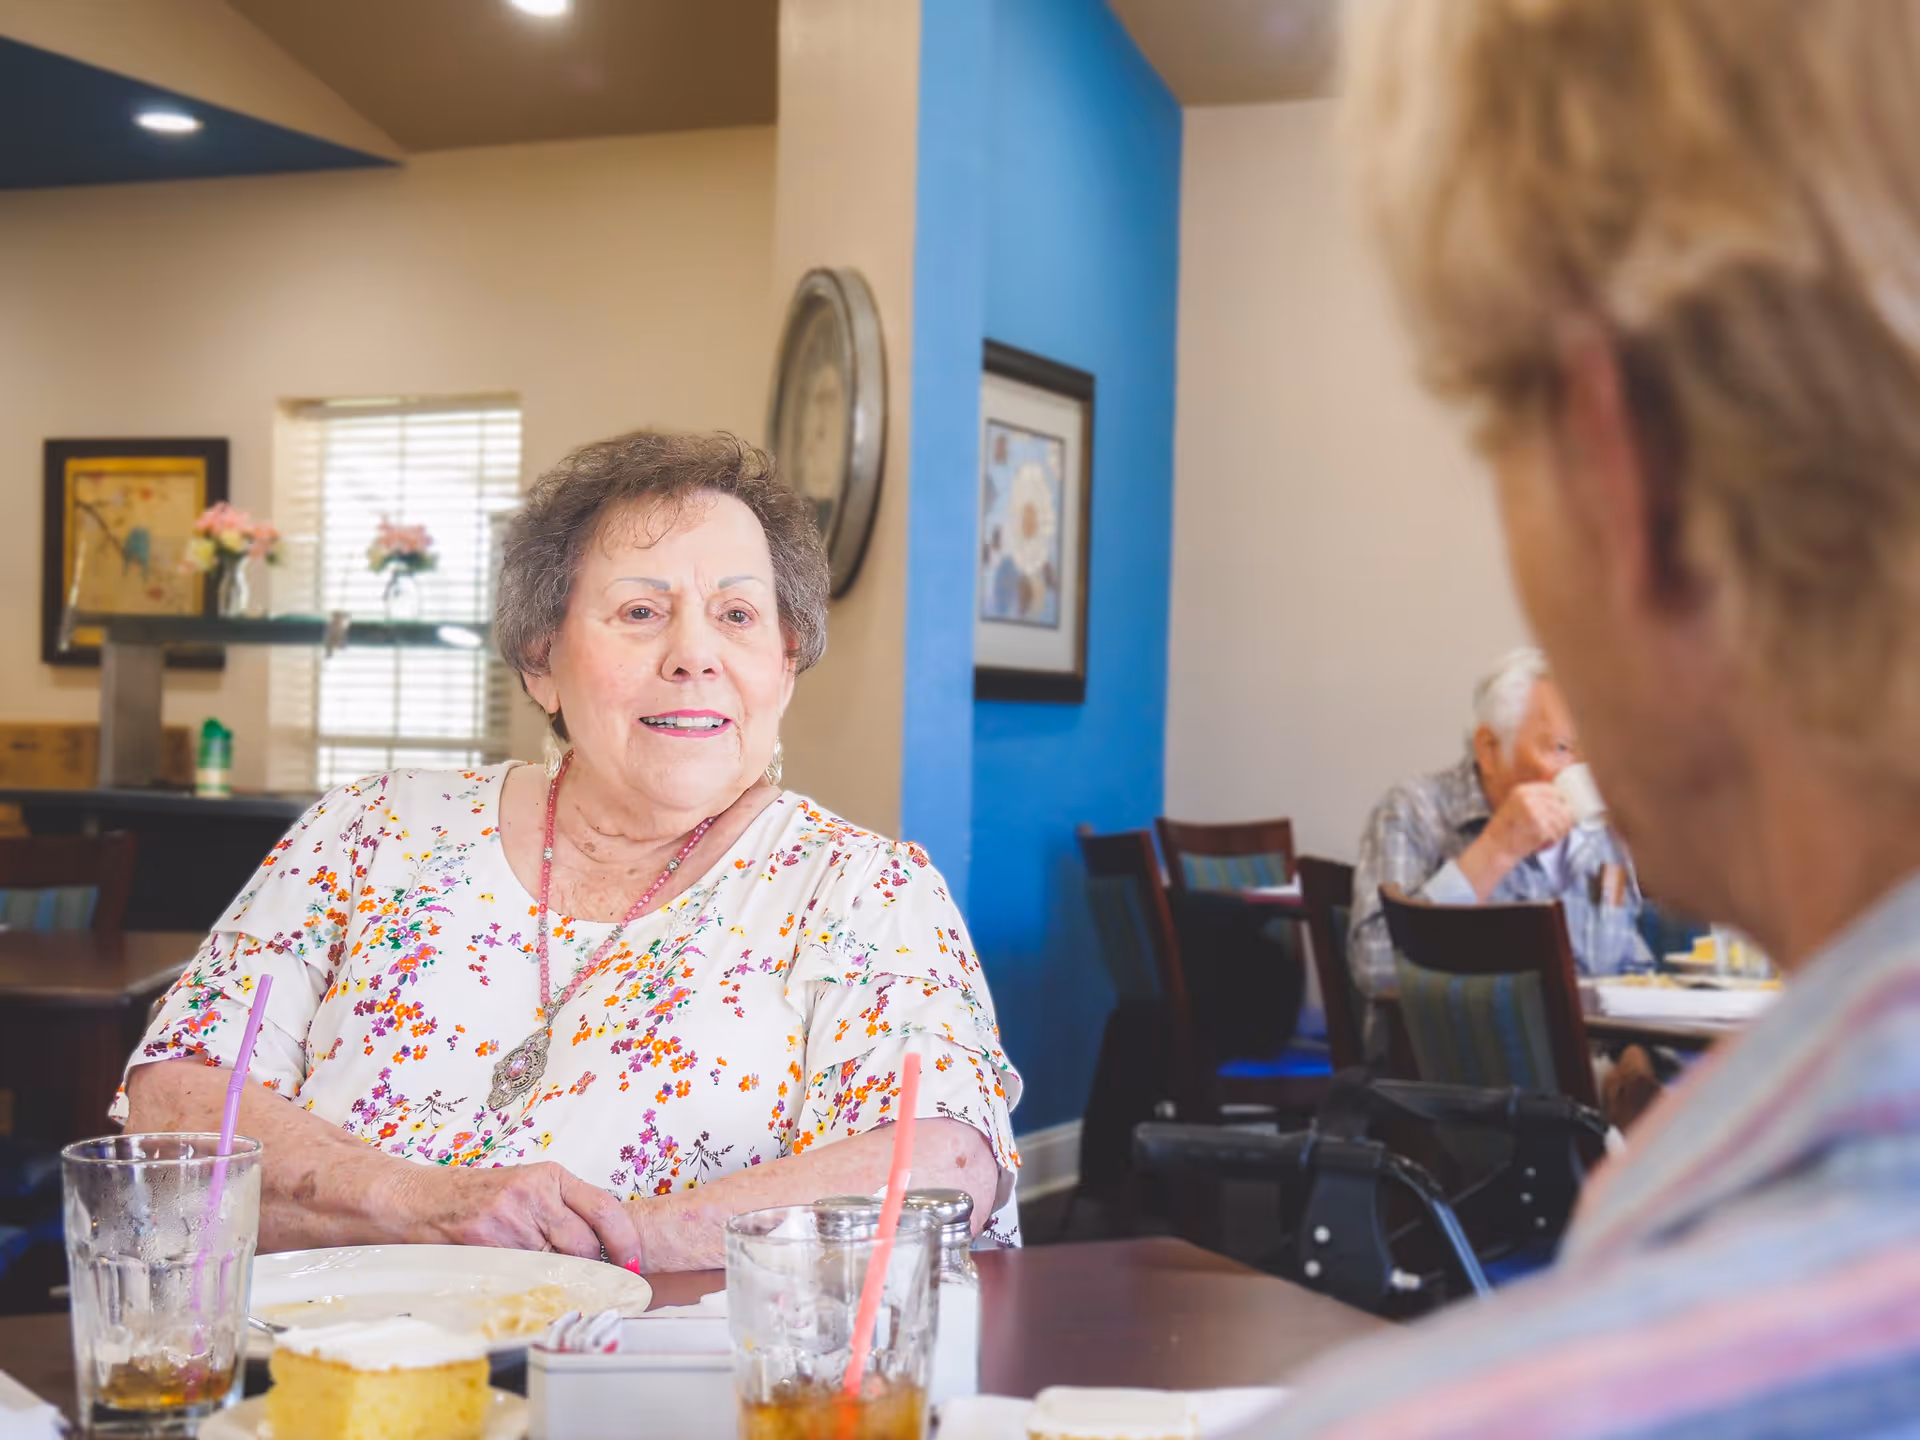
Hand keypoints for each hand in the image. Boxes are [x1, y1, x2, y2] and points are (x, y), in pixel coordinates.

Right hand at [390, 1160, 641, 1265]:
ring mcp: (509, 1219)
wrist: (420, 1201)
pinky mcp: (487, 1243)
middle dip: (592, 1269)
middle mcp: (534, 1194)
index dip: (625, 1240)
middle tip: (593, 1282)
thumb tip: (601, 1249)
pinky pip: (523, 1276)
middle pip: (585, 1243)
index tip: (634, 1262)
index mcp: (550, 1176)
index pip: (604, 1208)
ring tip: (544, 1277)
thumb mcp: (525, 1190)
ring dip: (557, 1279)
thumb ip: (560, 1211)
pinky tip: (519, 1281)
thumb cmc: (475, 1197)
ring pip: (555, 1265)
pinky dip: (529, 1286)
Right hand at [1486, 781, 1574, 862]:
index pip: (1554, 791)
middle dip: (1564, 820)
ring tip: (1548, 838)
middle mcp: (1528, 799)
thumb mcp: (1515, 807)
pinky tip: (1542, 845)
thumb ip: (1534, 801)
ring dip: (1560, 832)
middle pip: (1562, 806)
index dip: (1560, 803)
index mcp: (1522, 791)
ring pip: (1563, 820)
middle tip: (1556, 831)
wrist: (1493, 849)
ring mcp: (1533, 812)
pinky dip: (1553, 842)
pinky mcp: (1538, 828)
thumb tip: (1563, 802)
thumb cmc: (1505, 831)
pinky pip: (1557, 834)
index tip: (1560, 814)